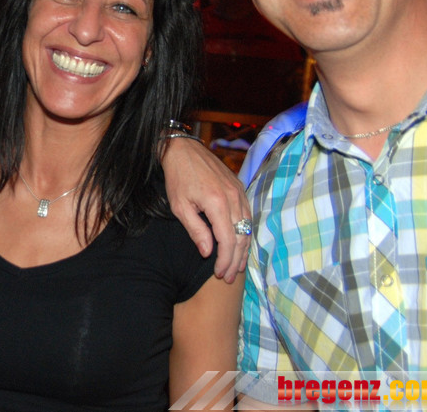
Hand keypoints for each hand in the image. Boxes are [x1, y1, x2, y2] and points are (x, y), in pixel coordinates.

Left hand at [161, 137, 250, 281]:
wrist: (183, 149)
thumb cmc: (178, 177)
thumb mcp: (180, 206)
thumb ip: (196, 230)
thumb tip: (208, 252)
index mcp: (218, 203)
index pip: (228, 241)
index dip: (226, 260)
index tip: (219, 274)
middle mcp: (234, 197)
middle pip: (241, 237)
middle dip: (236, 260)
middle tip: (229, 276)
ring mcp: (239, 191)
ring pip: (248, 227)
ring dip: (243, 248)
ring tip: (238, 266)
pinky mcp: (240, 187)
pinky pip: (248, 214)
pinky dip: (245, 232)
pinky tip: (241, 243)